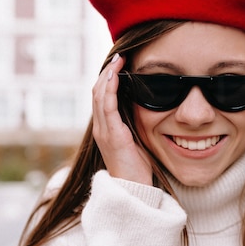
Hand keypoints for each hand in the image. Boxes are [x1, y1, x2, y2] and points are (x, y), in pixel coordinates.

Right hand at [92, 54, 152, 185]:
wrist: (132, 189)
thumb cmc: (136, 168)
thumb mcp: (135, 142)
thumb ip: (135, 126)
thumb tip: (147, 109)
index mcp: (105, 128)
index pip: (101, 97)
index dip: (108, 79)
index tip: (119, 64)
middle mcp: (101, 128)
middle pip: (97, 92)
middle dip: (107, 72)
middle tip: (118, 57)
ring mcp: (104, 131)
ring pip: (99, 96)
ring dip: (108, 75)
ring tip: (117, 61)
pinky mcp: (112, 135)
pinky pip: (107, 107)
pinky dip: (110, 89)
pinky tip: (115, 76)